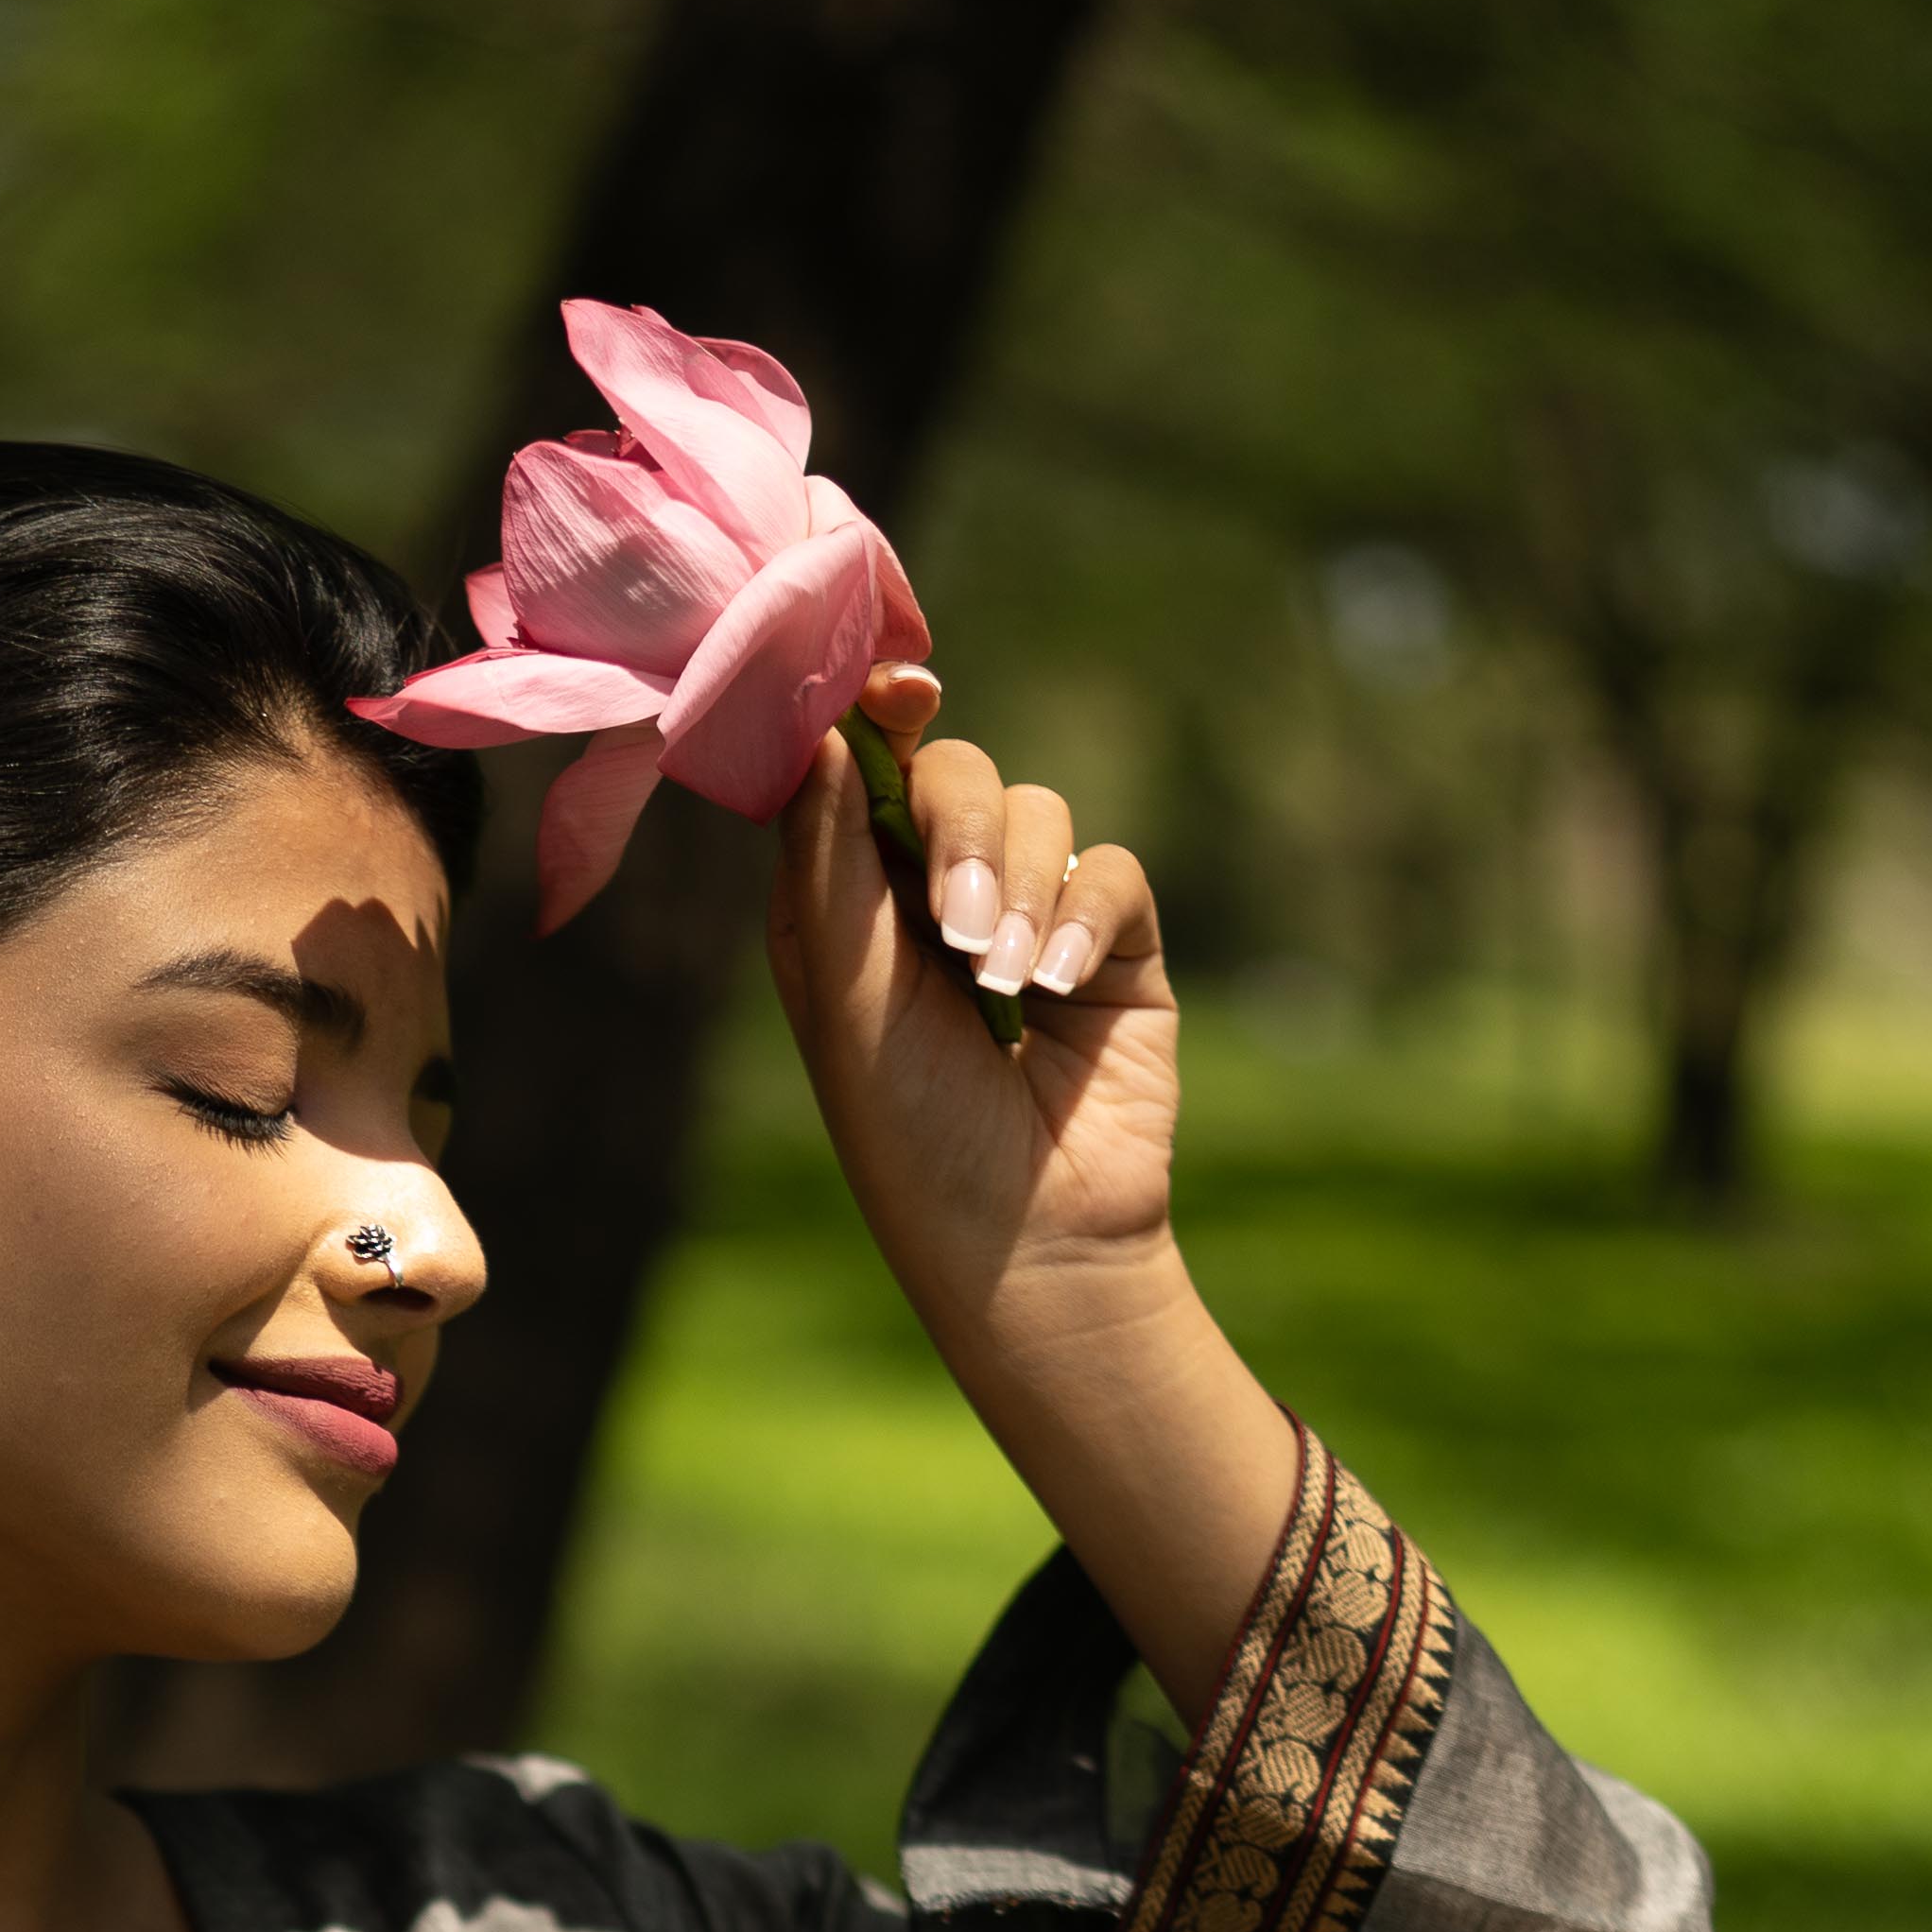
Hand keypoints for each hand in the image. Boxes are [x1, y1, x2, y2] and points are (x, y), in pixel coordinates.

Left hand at [762, 686, 1303, 1717]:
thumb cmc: (910, 1133)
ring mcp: (1030, 916)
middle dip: (958, 829)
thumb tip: (820, 721)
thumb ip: (829, 856)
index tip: (899, 689)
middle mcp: (932, 896)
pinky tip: (1053, 990)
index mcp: (845, 903)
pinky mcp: (1112, 947)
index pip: (857, 769)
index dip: (875, 716)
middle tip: (955, 922)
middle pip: (953, 773)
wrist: (1024, 1241)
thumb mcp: (845, 992)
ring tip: (1002, 983)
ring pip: (1038, 811)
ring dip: (1020, 885)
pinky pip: (1111, 871)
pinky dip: (1083, 916)